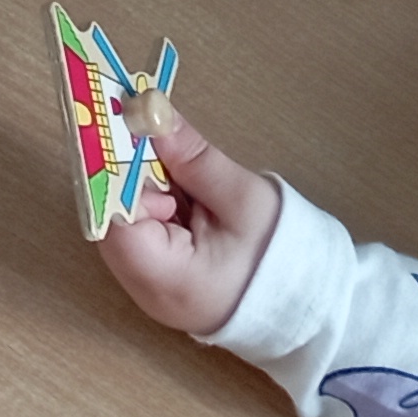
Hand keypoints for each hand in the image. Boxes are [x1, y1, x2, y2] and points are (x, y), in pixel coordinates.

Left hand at [94, 97, 283, 336]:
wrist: (304, 304)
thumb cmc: (280, 256)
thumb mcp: (242, 199)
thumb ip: (192, 157)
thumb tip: (148, 112)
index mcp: (166, 278)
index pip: (114, 220)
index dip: (114, 174)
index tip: (129, 130)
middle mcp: (144, 289)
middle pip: (113, 217)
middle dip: (130, 172)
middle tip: (157, 138)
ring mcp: (148, 286)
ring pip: (125, 219)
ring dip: (144, 185)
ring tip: (181, 171)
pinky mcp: (157, 277)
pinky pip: (140, 230)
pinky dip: (154, 202)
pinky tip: (182, 191)